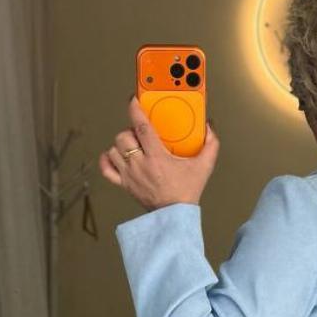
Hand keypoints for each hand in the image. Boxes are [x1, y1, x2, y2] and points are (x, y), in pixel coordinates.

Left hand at [98, 94, 219, 209]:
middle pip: (124, 136)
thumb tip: (209, 127)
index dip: (135, 110)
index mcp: (157, 158)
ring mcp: (129, 175)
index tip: (133, 100)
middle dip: (131, 130)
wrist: (175, 216)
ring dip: (122, 144)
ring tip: (133, 146)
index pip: (141, 127)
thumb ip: (210, 145)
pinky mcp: (124, 185)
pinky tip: (114, 155)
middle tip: (141, 133)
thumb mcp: (204, 166)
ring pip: (114, 149)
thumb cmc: (187, 192)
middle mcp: (140, 165)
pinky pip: (106, 169)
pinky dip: (106, 159)